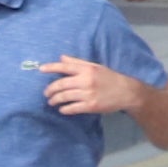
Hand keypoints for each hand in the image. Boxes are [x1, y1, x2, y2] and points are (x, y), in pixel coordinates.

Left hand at [36, 53, 150, 116]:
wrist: (126, 92)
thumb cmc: (109, 78)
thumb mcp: (95, 67)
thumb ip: (77, 63)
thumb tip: (61, 58)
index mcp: (87, 69)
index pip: (65, 67)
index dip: (51, 67)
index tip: (41, 69)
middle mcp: (86, 80)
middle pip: (61, 84)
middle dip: (50, 89)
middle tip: (46, 93)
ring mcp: (88, 94)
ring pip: (64, 97)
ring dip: (55, 100)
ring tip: (51, 101)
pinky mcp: (90, 106)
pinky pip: (71, 108)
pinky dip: (64, 109)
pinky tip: (62, 109)